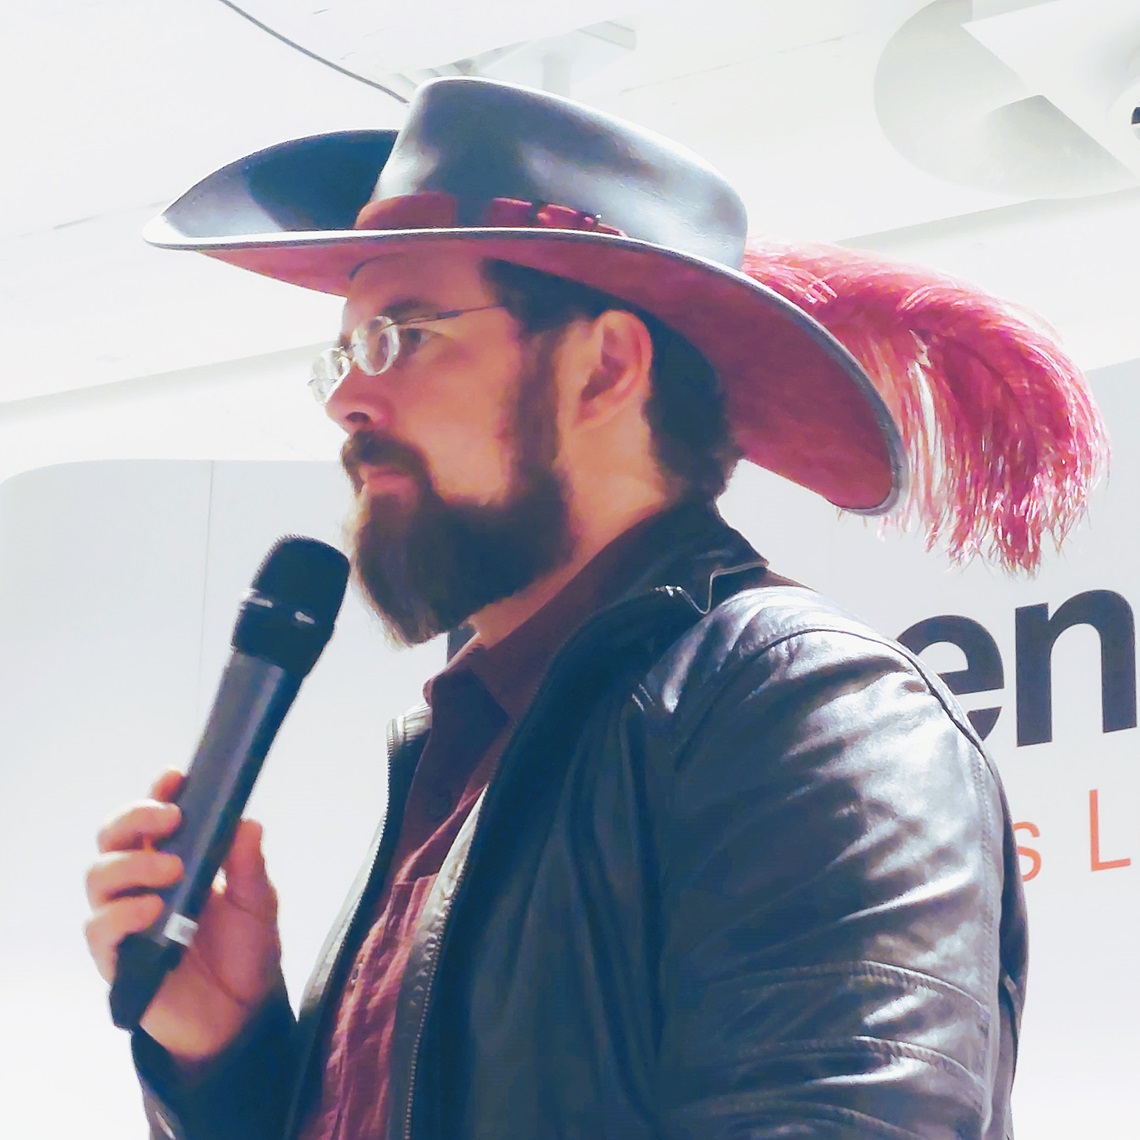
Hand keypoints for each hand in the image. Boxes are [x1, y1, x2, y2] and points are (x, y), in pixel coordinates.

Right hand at [85, 769, 284, 1065]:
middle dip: (135, 818)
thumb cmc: (246, 951)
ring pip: (98, 876)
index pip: (152, 818)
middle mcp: (141, 883)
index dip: (157, 793)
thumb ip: (249, 865)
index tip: (175, 776)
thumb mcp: (258, 903)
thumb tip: (247, 822)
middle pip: (112, 837)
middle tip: (171, 818)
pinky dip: (122, 913)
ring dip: (132, 864)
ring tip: (172, 869)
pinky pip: (99, 929)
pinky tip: (152, 909)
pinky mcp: (117, 959)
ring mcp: (125, 919)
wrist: (241, 1015)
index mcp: (174, 858)